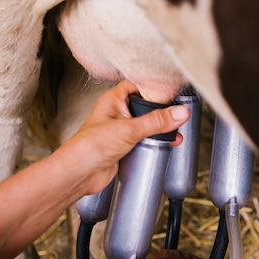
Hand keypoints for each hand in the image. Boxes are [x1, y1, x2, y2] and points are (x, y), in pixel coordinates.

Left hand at [57, 80, 190, 194]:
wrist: (79, 173)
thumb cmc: (91, 146)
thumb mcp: (129, 129)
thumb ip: (157, 121)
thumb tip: (179, 113)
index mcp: (114, 99)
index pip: (137, 84)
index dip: (154, 85)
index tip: (172, 90)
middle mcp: (117, 112)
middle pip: (144, 105)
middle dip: (161, 110)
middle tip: (177, 112)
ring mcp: (120, 130)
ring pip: (145, 124)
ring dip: (160, 128)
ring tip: (175, 131)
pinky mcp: (123, 146)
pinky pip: (143, 140)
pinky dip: (154, 141)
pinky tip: (165, 144)